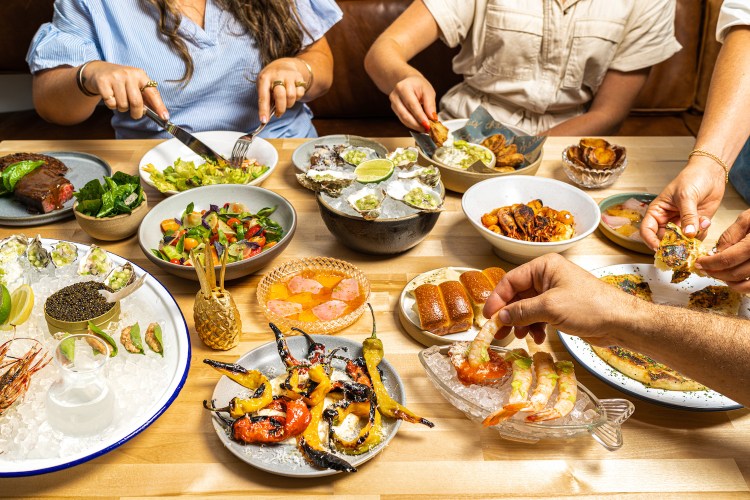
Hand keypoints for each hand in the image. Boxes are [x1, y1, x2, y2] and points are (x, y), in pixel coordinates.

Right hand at [82, 61, 168, 119]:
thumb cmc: (122, 81)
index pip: (153, 93)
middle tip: (135, 114)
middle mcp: (129, 74)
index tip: (165, 117)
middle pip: (137, 102)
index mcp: (140, 75)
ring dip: (122, 108)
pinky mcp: (103, 81)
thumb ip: (146, 97)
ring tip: (120, 100)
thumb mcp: (135, 84)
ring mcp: (115, 77)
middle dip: (137, 113)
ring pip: (123, 105)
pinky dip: (111, 105)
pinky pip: (111, 103)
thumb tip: (158, 113)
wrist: (99, 70)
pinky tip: (110, 96)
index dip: (159, 106)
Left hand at [256, 58, 307, 122]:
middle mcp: (277, 75)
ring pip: (291, 96)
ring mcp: (289, 75)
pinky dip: (297, 98)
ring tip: (285, 103)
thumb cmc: (271, 80)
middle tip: (279, 114)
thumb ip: (267, 99)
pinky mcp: (299, 77)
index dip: (264, 110)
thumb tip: (268, 116)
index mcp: (264, 78)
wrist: (284, 65)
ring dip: (289, 104)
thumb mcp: (264, 85)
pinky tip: (293, 95)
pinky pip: (300, 93)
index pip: (263, 96)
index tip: (264, 121)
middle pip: (280, 95)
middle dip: (280, 108)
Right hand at [388, 75, 436, 131]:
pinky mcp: (394, 110)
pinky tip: (419, 126)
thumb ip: (430, 105)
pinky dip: (412, 124)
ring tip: (425, 128)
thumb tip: (432, 118)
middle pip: (405, 114)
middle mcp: (395, 95)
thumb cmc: (418, 85)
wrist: (409, 82)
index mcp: (403, 87)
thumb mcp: (428, 91)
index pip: (412, 105)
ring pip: (403, 119)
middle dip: (417, 124)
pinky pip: (403, 120)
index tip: (428, 125)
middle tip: (427, 129)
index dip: (420, 117)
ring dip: (415, 126)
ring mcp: (393, 103)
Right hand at [483, 254, 635, 345]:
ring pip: (527, 308)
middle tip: (498, 332)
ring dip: (521, 323)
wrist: (621, 322)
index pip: (510, 280)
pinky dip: (534, 327)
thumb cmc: (590, 307)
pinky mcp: (561, 308)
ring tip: (519, 337)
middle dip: (508, 314)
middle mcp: (547, 277)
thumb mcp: (550, 308)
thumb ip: (522, 312)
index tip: (488, 318)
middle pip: (517, 295)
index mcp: (544, 267)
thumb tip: (500, 317)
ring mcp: (554, 293)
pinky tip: (537, 338)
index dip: (497, 299)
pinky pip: (538, 316)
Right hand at [641, 158, 725, 249]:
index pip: (647, 230)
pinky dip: (702, 232)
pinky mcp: (696, 224)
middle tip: (684, 245)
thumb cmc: (691, 178)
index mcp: (657, 212)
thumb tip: (688, 234)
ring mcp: (682, 223)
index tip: (659, 248)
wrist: (711, 172)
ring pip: (682, 240)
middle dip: (675, 243)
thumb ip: (687, 216)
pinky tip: (706, 220)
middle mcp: (668, 220)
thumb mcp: (686, 196)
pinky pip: (696, 236)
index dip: (650, 241)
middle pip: (665, 239)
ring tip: (701, 224)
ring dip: (692, 237)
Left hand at [695, 209, 749, 291]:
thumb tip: (716, 253)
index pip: (727, 259)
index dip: (709, 263)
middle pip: (735, 273)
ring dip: (728, 282)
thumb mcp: (747, 219)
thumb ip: (730, 236)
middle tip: (704, 269)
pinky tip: (733, 279)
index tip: (698, 263)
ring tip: (718, 273)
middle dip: (715, 273)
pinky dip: (743, 287)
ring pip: (746, 285)